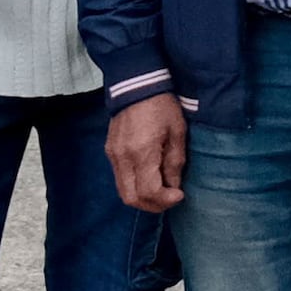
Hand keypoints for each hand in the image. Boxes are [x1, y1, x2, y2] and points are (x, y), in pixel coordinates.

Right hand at [106, 92, 188, 215]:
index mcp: (141, 152)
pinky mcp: (110, 151)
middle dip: (152, 205)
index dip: (165, 200)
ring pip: (123, 191)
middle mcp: (122, 158)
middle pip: (131, 198)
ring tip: (162, 191)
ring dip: (143, 198)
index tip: (180, 195)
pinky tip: (150, 179)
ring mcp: (113, 155)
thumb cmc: (162, 106)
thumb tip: (174, 187)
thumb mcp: (177, 133)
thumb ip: (175, 163)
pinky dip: (134, 186)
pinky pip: (120, 178)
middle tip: (170, 199)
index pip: (148, 191)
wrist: (137, 85)